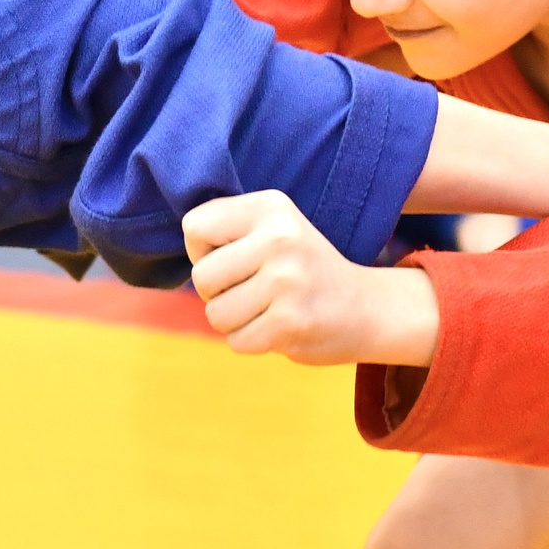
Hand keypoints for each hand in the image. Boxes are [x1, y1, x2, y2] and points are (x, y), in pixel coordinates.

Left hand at [183, 190, 440, 366]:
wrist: (364, 308)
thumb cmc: (299, 270)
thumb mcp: (271, 229)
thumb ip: (225, 229)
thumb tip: (184, 242)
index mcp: (271, 207)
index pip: (194, 227)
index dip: (204, 252)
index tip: (235, 258)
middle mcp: (280, 238)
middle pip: (201, 277)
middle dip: (218, 293)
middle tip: (253, 290)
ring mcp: (287, 281)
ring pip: (216, 314)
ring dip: (235, 321)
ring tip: (268, 309)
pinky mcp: (290, 322)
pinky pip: (237, 341)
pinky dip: (251, 341)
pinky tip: (280, 327)